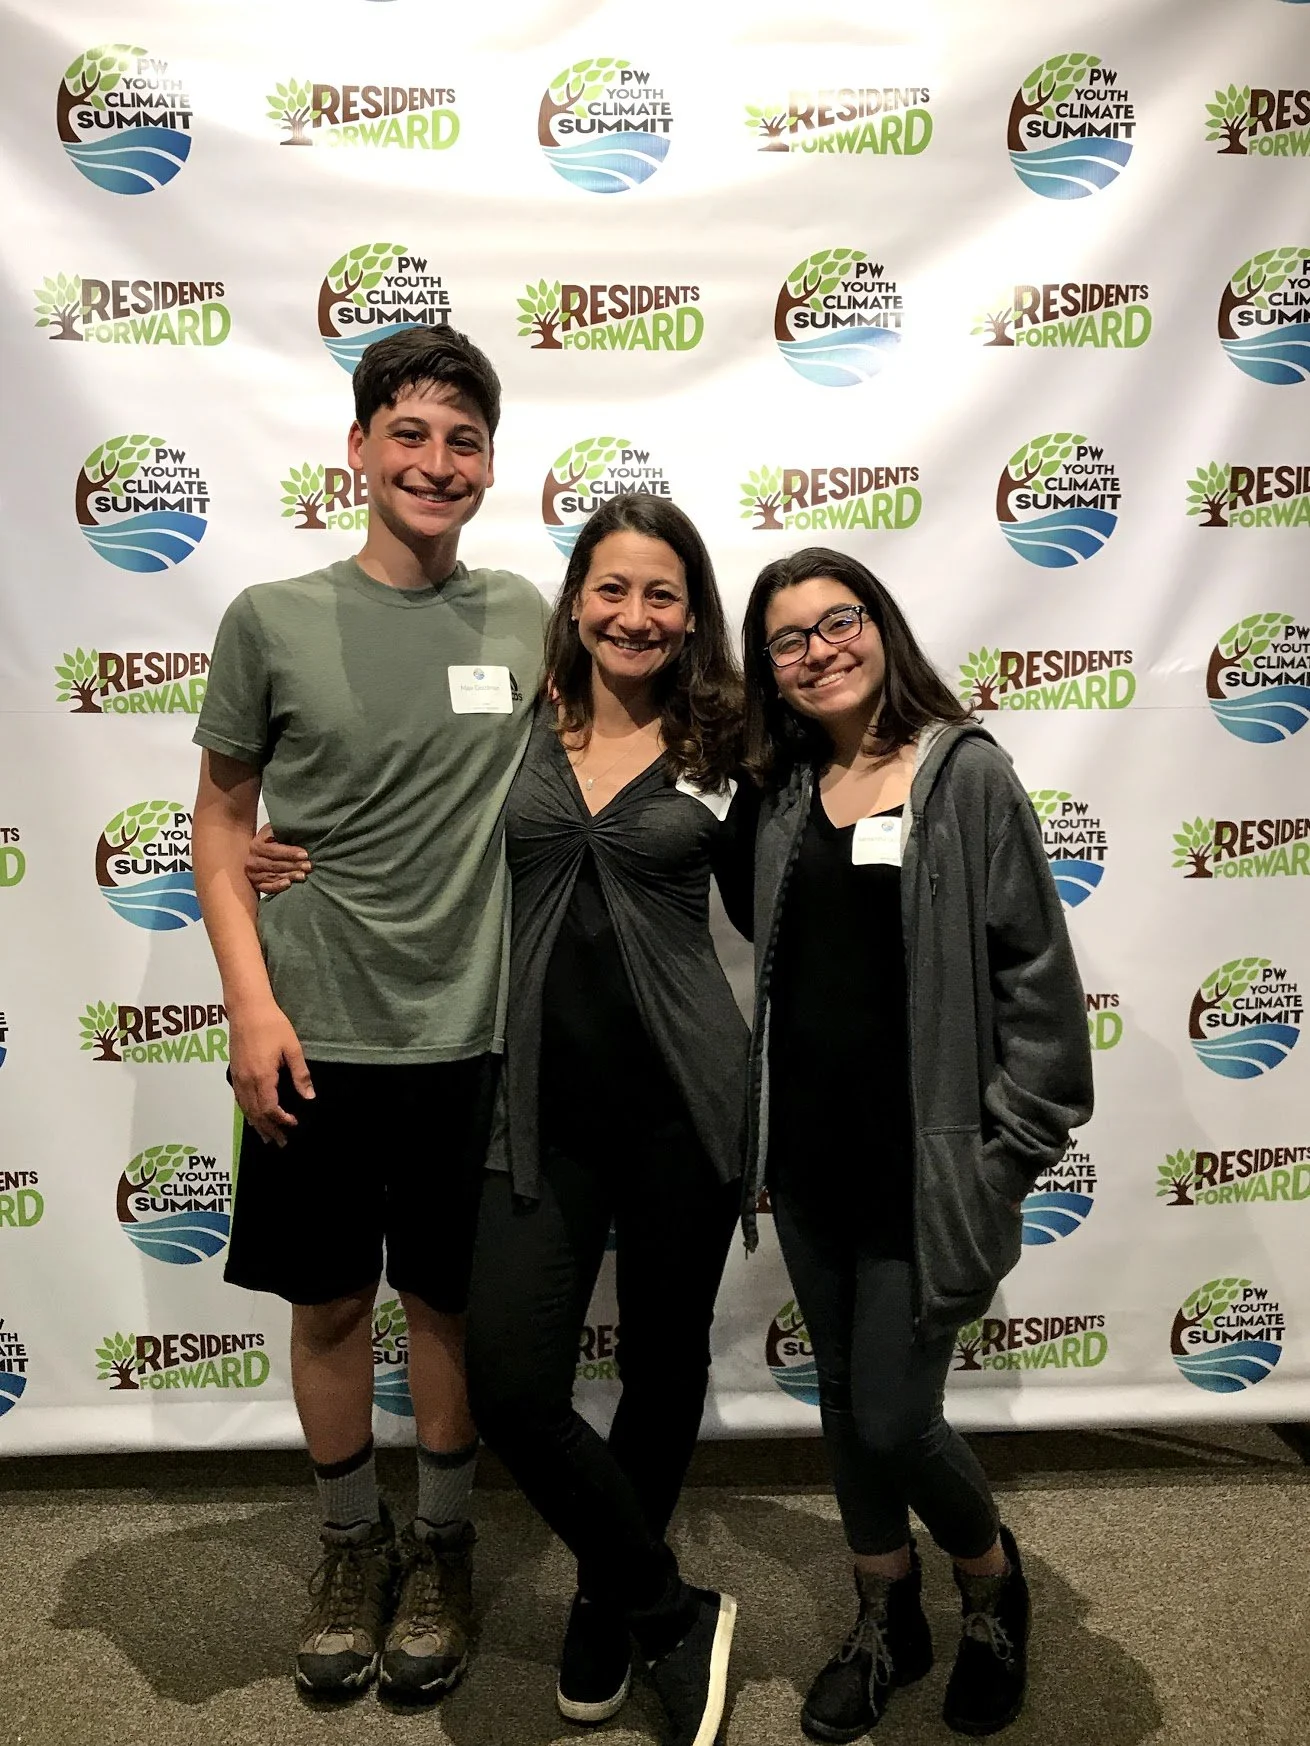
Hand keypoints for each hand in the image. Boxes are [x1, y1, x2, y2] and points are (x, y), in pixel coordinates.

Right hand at [230, 1002, 313, 1146]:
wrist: (247, 1008)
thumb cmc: (272, 1025)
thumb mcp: (292, 1048)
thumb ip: (300, 1074)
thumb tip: (309, 1097)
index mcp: (262, 1076)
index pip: (270, 1108)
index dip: (281, 1120)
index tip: (293, 1124)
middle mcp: (246, 1080)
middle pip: (256, 1113)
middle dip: (269, 1129)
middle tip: (281, 1143)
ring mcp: (238, 1076)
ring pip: (245, 1108)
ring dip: (257, 1125)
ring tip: (266, 1137)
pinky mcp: (234, 1071)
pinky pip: (239, 1099)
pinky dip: (247, 1112)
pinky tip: (252, 1117)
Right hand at [246, 823, 310, 893]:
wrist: (259, 852)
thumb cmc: (273, 840)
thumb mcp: (275, 831)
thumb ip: (283, 831)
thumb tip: (298, 829)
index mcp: (256, 845)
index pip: (274, 850)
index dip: (290, 853)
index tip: (305, 854)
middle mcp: (252, 860)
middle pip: (274, 864)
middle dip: (294, 865)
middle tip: (309, 866)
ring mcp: (253, 874)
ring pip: (273, 876)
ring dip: (289, 876)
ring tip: (303, 876)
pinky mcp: (256, 885)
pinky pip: (267, 888)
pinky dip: (277, 887)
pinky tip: (288, 884)